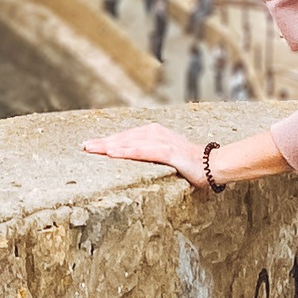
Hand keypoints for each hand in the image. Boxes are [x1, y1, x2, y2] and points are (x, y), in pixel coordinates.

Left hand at [84, 121, 205, 184]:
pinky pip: (143, 151)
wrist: (214, 165)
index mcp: (154, 134)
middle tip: (83, 147)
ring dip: (109, 145)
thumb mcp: (166, 158)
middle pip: (123, 137)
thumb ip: (152, 156)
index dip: (107, 141)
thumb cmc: (191, 164)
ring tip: (92, 149)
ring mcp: (162, 141)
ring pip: (129, 142)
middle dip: (102, 142)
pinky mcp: (168, 152)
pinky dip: (127, 151)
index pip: (125, 137)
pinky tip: (114, 153)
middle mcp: (156, 133)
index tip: (90, 146)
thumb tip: (135, 163)